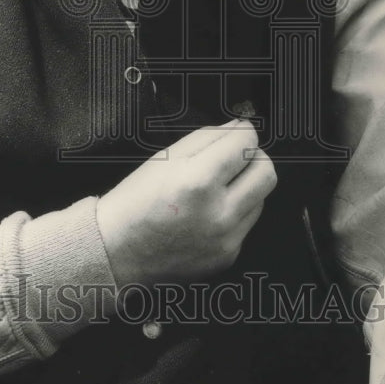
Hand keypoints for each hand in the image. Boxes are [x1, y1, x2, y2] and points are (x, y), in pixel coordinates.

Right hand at [96, 119, 275, 286]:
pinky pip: (246, 224)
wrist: (117, 250)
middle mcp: (217, 213)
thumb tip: (239, 128)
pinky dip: (234, 212)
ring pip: (261, 199)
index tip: (240, 131)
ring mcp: (225, 239)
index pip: (246, 145)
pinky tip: (209, 212)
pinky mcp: (228, 256)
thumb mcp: (164, 158)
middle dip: (255, 157)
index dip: (244, 132)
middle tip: (237, 156)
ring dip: (246, 186)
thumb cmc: (135, 202)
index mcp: (198, 182)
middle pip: (267, 173)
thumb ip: (206, 137)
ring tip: (217, 187)